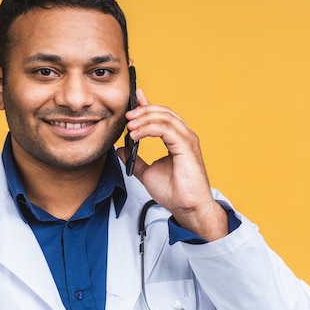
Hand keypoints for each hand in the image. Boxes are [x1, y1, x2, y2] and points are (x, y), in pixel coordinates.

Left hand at [117, 89, 227, 240]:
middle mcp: (184, 136)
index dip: (148, 106)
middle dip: (144, 111)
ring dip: (144, 118)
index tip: (134, 100)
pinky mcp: (187, 147)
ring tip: (129, 125)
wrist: (187, 208)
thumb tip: (121, 150)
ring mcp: (187, 140)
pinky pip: (166, 130)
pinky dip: (149, 129)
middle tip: (127, 115)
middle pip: (164, 113)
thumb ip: (135, 160)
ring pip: (165, 118)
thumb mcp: (147, 173)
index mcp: (178, 140)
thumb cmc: (175, 193)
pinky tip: (136, 134)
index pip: (162, 116)